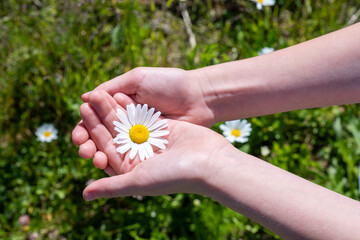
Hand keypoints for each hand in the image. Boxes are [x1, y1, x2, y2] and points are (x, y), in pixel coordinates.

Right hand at [72, 67, 214, 160]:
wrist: (198, 97)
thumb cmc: (169, 84)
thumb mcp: (138, 79)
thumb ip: (112, 88)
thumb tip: (85, 97)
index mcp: (122, 104)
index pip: (97, 119)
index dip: (85, 128)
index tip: (79, 135)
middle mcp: (129, 122)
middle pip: (101, 136)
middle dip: (88, 144)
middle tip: (83, 150)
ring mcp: (140, 136)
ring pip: (114, 148)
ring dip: (99, 154)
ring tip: (94, 159)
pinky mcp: (151, 148)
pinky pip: (131, 156)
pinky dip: (117, 160)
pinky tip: (108, 165)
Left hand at [79, 91, 230, 199]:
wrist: (210, 162)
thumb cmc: (174, 175)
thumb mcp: (138, 180)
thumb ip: (111, 187)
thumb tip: (84, 195)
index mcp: (132, 169)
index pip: (106, 150)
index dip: (92, 135)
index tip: (79, 121)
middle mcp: (140, 155)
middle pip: (115, 135)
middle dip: (100, 119)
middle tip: (85, 103)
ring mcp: (151, 141)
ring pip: (127, 123)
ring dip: (113, 109)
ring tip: (99, 94)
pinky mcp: (163, 129)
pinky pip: (143, 116)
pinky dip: (132, 106)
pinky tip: (119, 94)